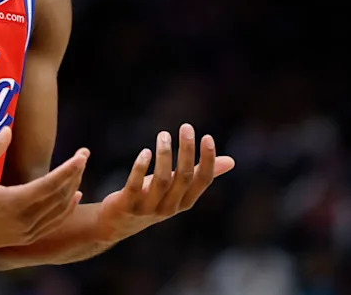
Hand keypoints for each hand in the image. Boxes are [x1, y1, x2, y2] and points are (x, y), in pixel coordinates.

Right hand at [0, 126, 88, 252]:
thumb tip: (8, 130)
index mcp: (13, 202)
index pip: (50, 184)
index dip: (69, 169)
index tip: (82, 154)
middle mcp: (24, 220)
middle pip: (60, 196)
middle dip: (75, 174)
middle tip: (84, 154)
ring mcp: (26, 232)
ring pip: (59, 210)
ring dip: (72, 189)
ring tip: (79, 169)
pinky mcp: (25, 238)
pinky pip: (53, 223)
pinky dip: (67, 209)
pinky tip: (74, 195)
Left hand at [97, 123, 234, 242]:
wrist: (119, 222)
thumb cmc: (153, 199)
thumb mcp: (178, 188)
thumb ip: (199, 174)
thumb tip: (232, 161)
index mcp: (185, 201)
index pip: (203, 181)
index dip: (208, 160)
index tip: (207, 137)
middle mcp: (170, 207)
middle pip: (184, 178)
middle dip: (187, 151)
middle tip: (186, 127)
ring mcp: (149, 207)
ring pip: (162, 181)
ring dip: (164, 155)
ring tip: (164, 134)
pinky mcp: (128, 204)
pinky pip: (135, 185)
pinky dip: (140, 168)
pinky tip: (145, 152)